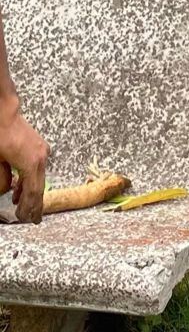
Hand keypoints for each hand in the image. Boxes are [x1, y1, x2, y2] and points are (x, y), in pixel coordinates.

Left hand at [0, 93, 48, 222]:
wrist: (4, 111)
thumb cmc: (0, 134)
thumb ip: (2, 181)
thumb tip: (7, 192)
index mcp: (32, 163)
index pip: (32, 192)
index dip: (29, 207)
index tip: (25, 219)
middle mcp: (41, 157)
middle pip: (39, 186)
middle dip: (34, 204)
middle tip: (32, 220)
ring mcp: (41, 151)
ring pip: (38, 178)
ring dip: (30, 193)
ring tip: (25, 208)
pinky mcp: (38, 147)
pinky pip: (36, 169)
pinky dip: (28, 181)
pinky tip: (19, 188)